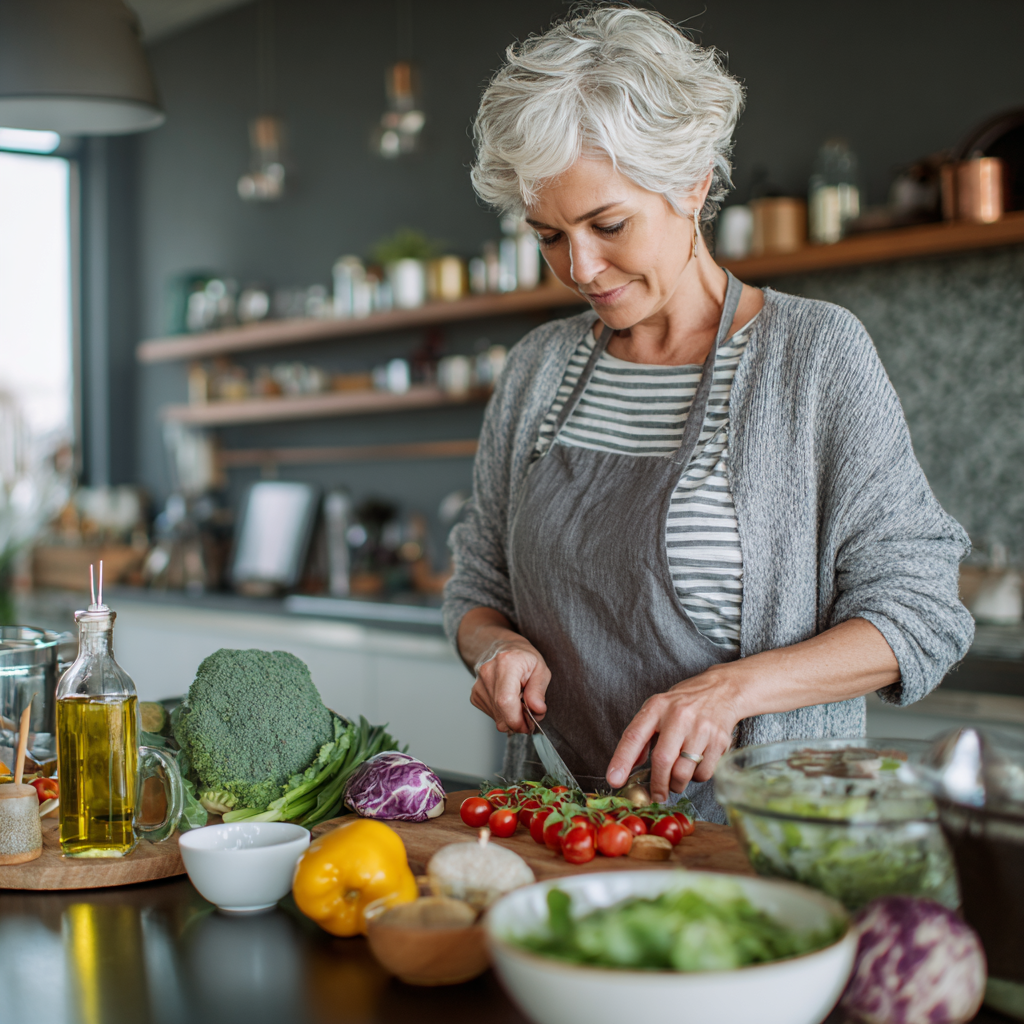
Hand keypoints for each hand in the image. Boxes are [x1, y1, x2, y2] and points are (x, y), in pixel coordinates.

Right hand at [470, 636, 550, 734]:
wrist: (500, 646)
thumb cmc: (523, 657)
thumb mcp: (540, 668)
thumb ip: (539, 690)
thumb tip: (537, 710)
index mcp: (506, 663)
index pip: (506, 701)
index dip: (518, 719)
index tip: (530, 725)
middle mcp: (487, 673)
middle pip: (501, 712)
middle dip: (519, 721)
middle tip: (530, 715)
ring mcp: (478, 685)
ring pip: (497, 717)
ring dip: (512, 717)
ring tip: (519, 701)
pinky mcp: (475, 694)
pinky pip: (492, 714)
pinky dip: (503, 713)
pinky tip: (508, 700)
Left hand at [606, 669, 741, 801]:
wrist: (723, 689)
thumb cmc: (685, 703)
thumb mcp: (658, 709)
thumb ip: (642, 736)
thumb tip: (629, 766)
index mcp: (657, 707)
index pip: (634, 735)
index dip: (622, 760)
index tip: (614, 780)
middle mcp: (679, 716)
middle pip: (662, 760)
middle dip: (657, 785)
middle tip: (656, 795)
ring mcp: (701, 728)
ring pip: (684, 772)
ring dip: (677, 784)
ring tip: (677, 779)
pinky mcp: (720, 740)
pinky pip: (704, 773)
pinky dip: (697, 777)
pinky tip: (695, 765)